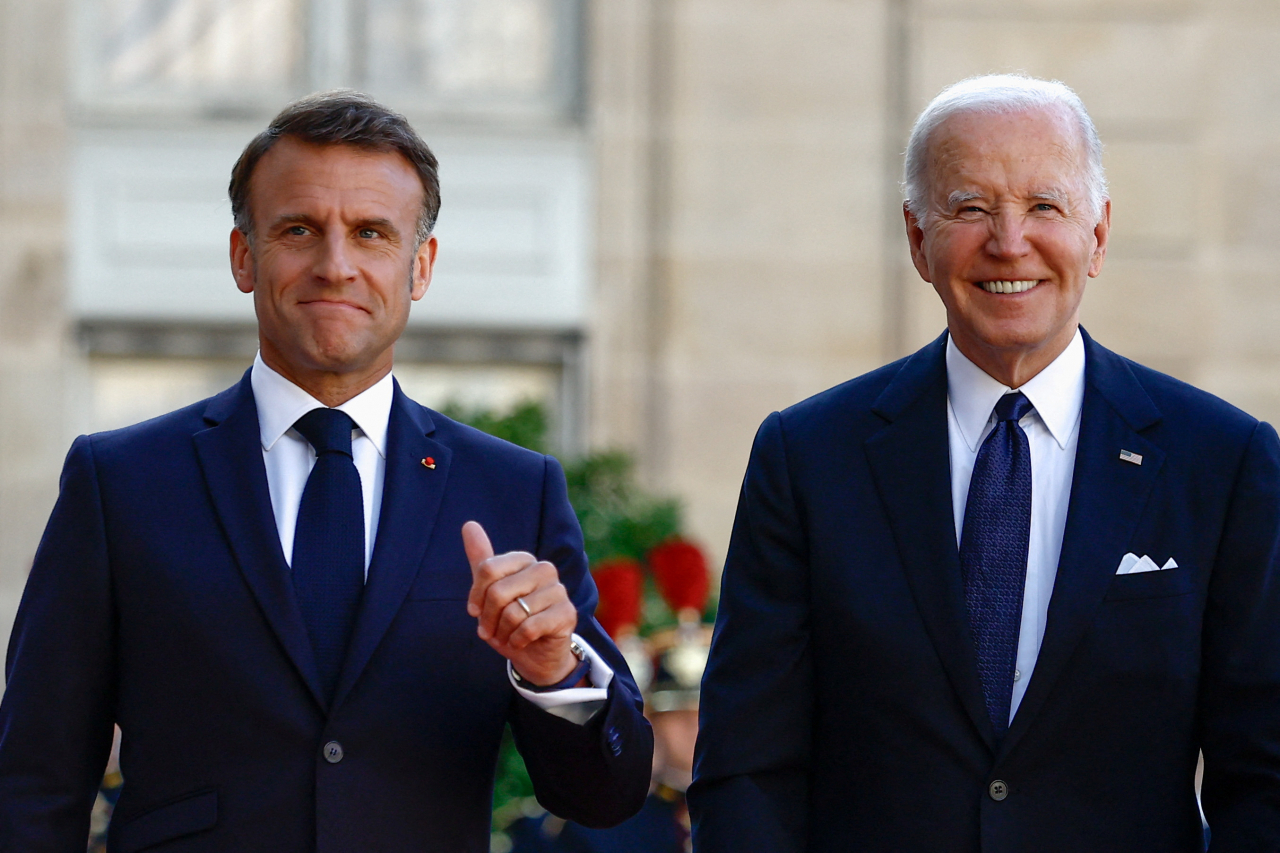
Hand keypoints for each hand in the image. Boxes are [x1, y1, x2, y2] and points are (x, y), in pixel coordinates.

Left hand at [463, 521, 580, 686]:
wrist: (535, 655)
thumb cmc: (510, 622)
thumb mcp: (490, 592)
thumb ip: (481, 559)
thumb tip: (469, 524)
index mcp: (525, 560)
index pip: (488, 569)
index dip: (476, 596)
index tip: (475, 612)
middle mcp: (544, 570)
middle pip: (498, 592)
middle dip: (488, 618)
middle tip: (490, 631)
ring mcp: (559, 591)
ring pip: (514, 612)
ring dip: (503, 632)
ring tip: (507, 636)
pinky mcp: (567, 614)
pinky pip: (529, 627)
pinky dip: (518, 640)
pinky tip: (521, 642)